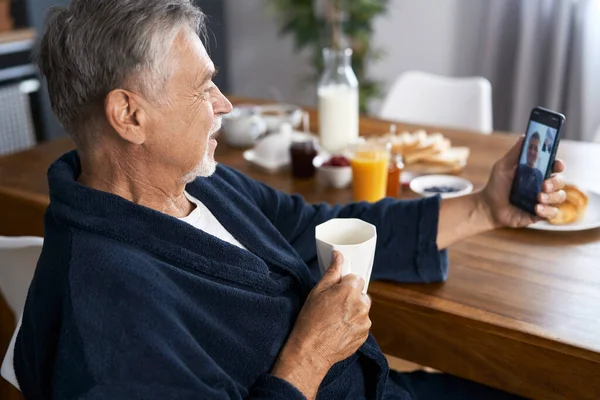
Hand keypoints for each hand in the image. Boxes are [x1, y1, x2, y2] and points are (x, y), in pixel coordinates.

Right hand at [271, 251, 370, 398]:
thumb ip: (332, 271)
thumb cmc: (310, 319)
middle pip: (361, 294)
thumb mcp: (317, 291)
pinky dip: (353, 325)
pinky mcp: (364, 335)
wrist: (311, 350)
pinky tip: (339, 329)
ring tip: (335, 320)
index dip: (345, 284)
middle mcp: (362, 305)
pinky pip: (362, 324)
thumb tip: (338, 255)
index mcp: (350, 291)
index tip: (335, 292)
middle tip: (334, 306)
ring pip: (362, 309)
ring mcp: (365, 321)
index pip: (356, 279)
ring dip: (353, 311)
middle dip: (351, 297)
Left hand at [480, 135, 566, 227]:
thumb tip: (525, 136)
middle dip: (555, 182)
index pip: (555, 166)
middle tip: (544, 185)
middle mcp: (543, 185)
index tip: (557, 165)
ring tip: (538, 198)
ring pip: (560, 197)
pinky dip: (547, 211)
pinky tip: (536, 208)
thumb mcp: (502, 166)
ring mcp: (543, 200)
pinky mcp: (540, 214)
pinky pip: (553, 213)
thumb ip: (515, 153)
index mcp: (537, 172)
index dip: (559, 164)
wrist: (488, 207)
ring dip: (552, 197)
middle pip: (561, 181)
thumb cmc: (496, 185)